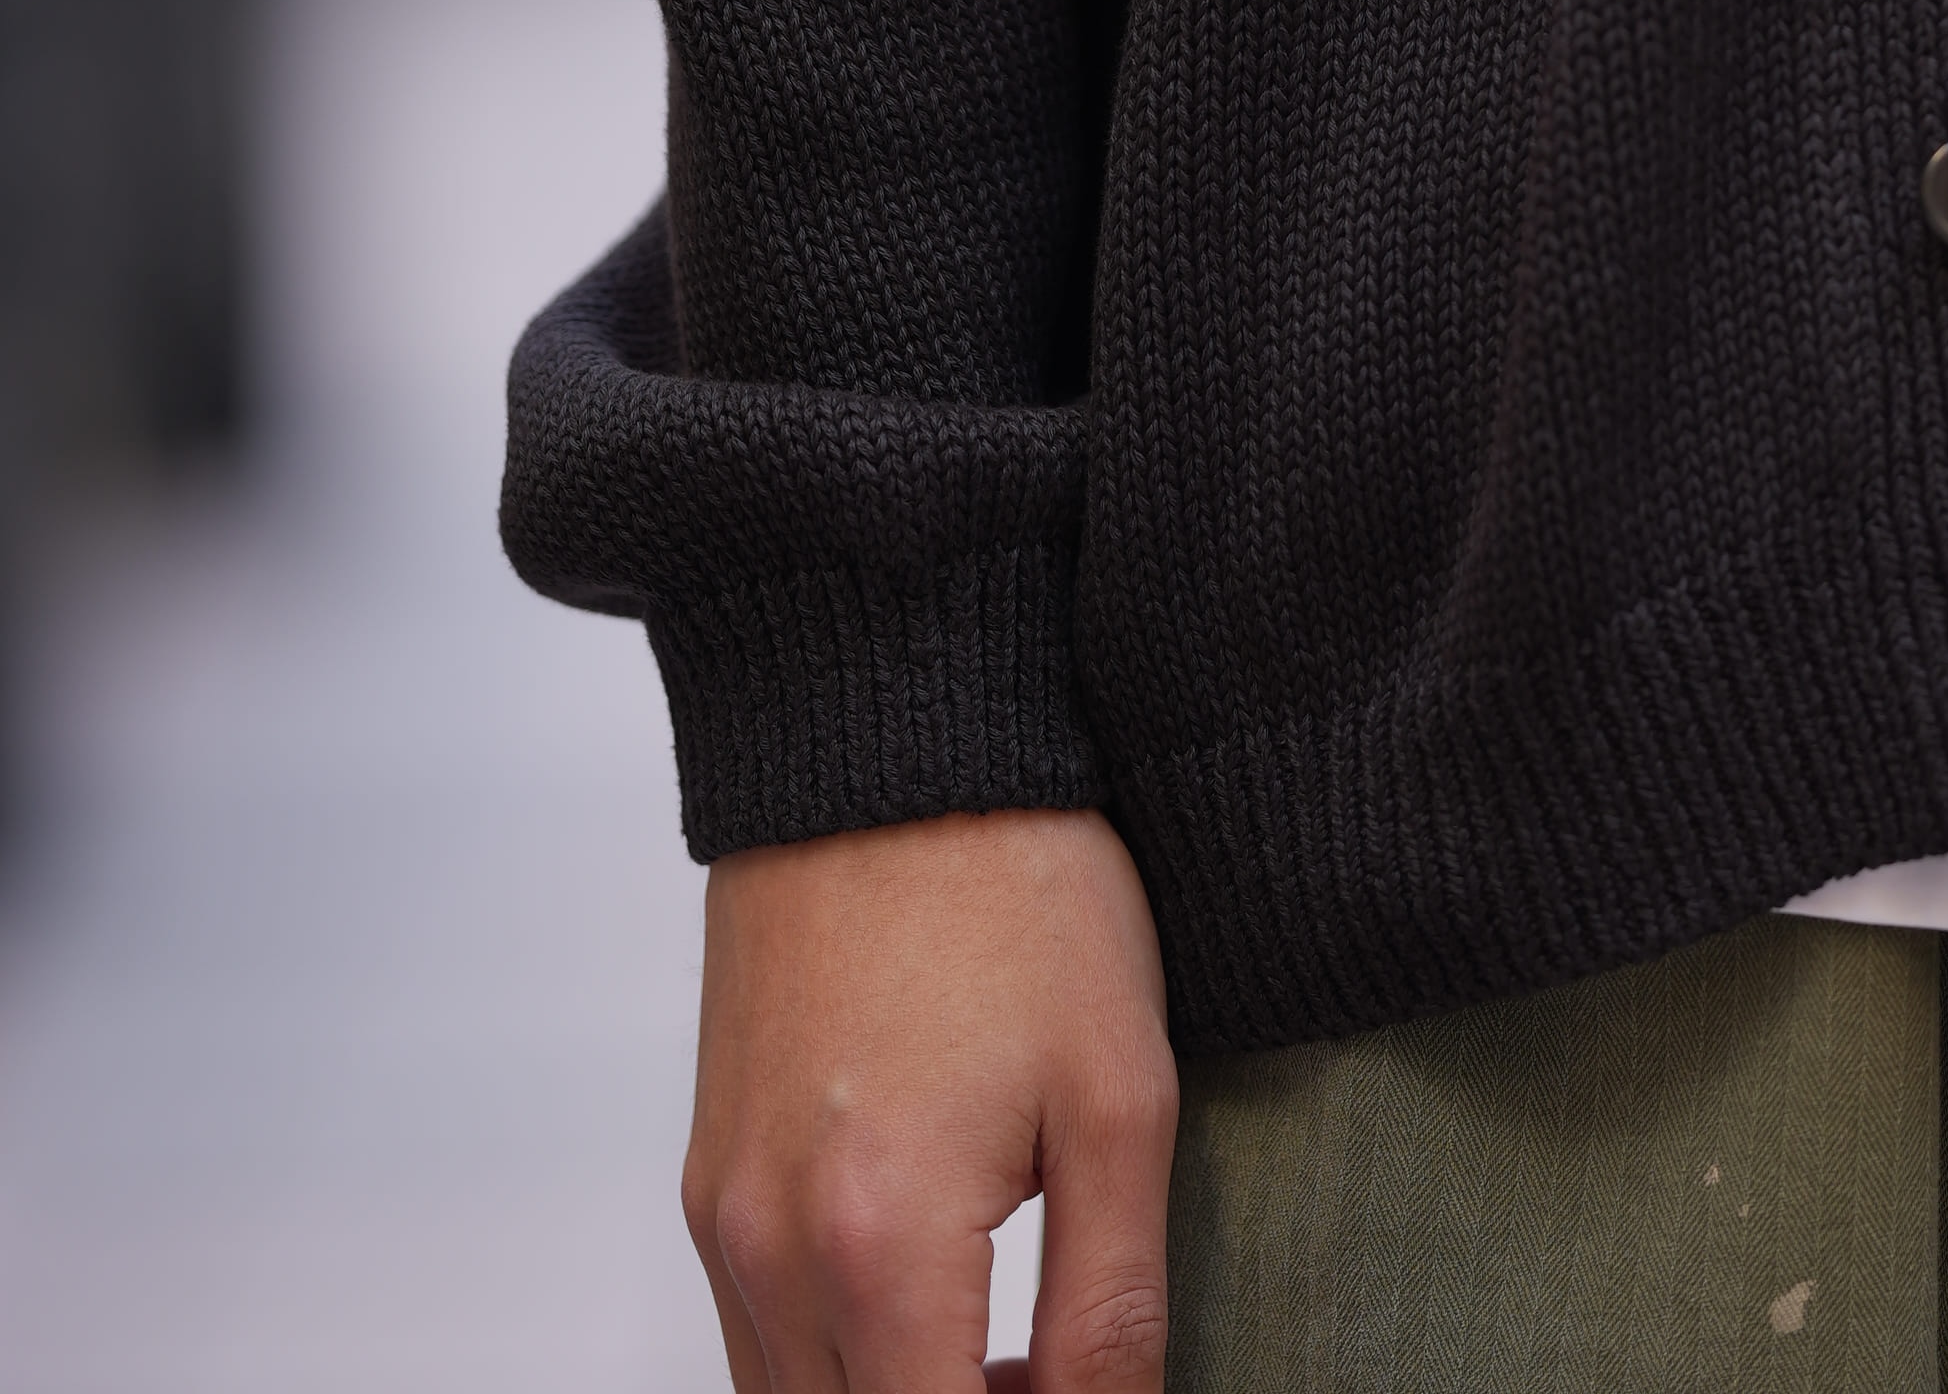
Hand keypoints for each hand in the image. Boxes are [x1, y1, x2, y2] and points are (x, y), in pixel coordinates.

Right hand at [683, 804, 1177, 1392]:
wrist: (889, 739)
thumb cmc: (1014, 887)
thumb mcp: (1119, 1099)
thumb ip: (1112, 1308)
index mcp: (877, 1245)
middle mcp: (769, 1250)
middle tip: (1056, 1381)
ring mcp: (723, 1214)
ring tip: (1006, 1352)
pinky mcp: (708, 1174)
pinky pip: (758, 1332)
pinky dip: (839, 1357)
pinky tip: (936, 1293)